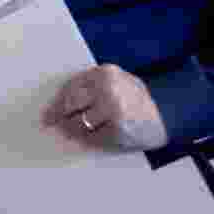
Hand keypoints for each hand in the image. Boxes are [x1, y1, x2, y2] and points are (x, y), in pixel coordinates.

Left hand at [42, 64, 168, 150]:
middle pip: (70, 105)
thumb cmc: (134, 97)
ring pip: (78, 124)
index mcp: (105, 73)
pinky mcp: (117, 131)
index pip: (71, 87)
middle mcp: (108, 89)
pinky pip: (92, 139)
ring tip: (70, 133)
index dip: (57, 102)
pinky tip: (88, 139)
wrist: (165, 113)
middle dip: (60, 116)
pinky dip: (87, 141)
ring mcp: (113, 111)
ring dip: (71, 130)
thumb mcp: (115, 80)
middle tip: (51, 123)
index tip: (47, 112)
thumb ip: (90, 86)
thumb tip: (56, 105)